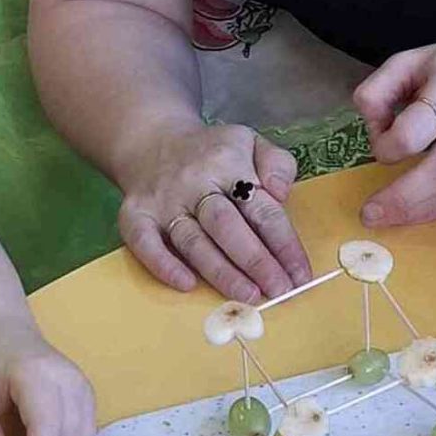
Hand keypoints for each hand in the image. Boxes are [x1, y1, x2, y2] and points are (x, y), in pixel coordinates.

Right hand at [117, 122, 309, 302]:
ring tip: (248, 296)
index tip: (300, 273)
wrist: (151, 139)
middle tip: (279, 291)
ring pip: (193, 241)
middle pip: (226, 227)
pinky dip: (164, 266)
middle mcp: (194, 182)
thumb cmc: (211, 152)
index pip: (261, 209)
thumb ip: (277, 164)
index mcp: (228, 163)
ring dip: (221, 272)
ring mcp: (163, 201)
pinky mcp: (135, 215)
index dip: (284, 244)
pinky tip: (187, 285)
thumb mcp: (250, 142)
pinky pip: (145, 243)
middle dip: (256, 262)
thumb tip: (282, 193)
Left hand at [355, 40, 435, 230]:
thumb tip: (370, 127)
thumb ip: (381, 88)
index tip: (381, 143)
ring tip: (382, 220)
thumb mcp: (417, 58)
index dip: (390, 143)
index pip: (415, 129)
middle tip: (368, 214)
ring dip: (415, 213)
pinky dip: (435, 212)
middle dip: (401, 197)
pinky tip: (410, 216)